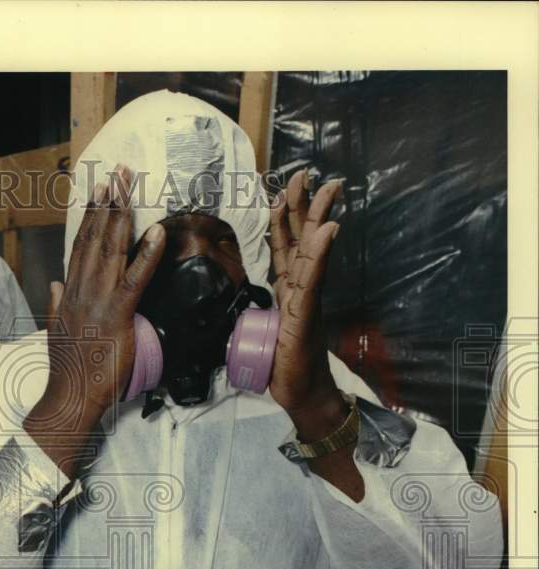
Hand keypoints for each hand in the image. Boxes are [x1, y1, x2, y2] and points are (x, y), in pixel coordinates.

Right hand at [35, 167, 164, 414]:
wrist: (69, 396)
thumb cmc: (67, 369)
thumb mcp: (54, 331)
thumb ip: (54, 305)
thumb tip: (54, 284)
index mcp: (70, 293)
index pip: (81, 246)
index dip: (90, 217)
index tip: (97, 193)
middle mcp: (82, 289)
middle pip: (95, 238)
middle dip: (108, 204)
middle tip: (117, 175)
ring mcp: (98, 300)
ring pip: (111, 249)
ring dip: (122, 216)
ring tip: (129, 188)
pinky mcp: (117, 315)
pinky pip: (136, 278)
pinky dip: (148, 254)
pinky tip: (158, 232)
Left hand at [268, 170, 347, 439]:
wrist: (300, 391)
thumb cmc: (283, 363)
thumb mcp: (265, 330)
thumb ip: (259, 315)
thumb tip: (242, 311)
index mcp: (289, 288)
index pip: (287, 245)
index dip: (285, 217)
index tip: (285, 188)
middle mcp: (302, 287)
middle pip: (303, 238)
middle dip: (305, 204)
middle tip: (309, 173)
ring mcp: (308, 297)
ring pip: (313, 249)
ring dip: (318, 217)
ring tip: (327, 189)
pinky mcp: (306, 312)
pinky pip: (313, 278)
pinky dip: (320, 253)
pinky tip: (329, 230)